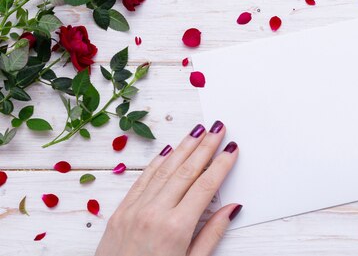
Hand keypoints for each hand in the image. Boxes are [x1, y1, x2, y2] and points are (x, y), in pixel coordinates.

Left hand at [95, 121, 240, 255]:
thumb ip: (211, 234)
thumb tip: (232, 208)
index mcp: (176, 228)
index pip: (205, 187)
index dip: (220, 165)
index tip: (231, 148)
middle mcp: (154, 213)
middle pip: (186, 171)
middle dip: (205, 146)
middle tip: (218, 127)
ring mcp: (134, 211)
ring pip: (164, 170)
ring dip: (183, 147)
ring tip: (198, 130)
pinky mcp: (119, 213)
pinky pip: (142, 180)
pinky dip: (157, 162)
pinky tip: (169, 149)